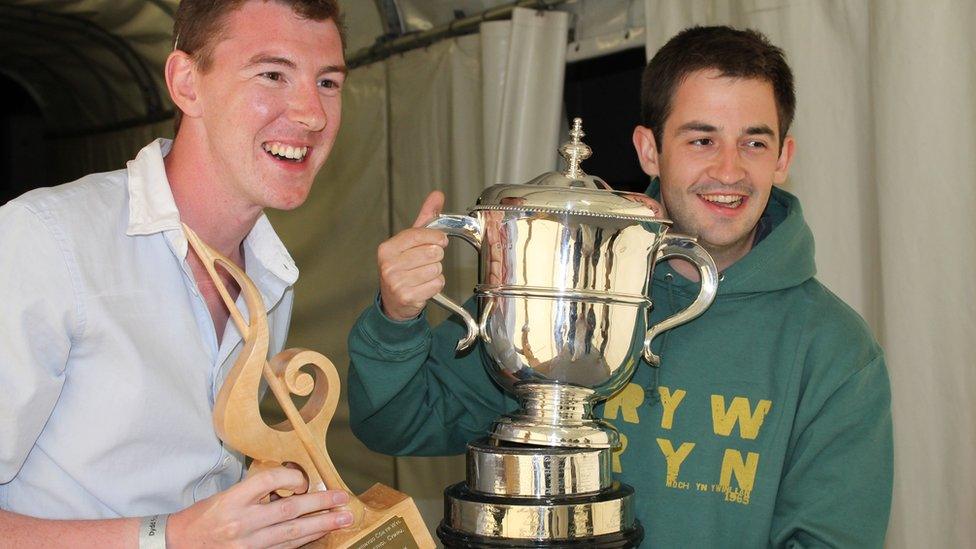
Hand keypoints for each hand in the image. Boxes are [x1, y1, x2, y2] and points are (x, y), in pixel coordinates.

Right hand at [167, 466, 351, 547]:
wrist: (178, 545)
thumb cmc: (203, 518)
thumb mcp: (226, 496)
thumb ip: (256, 492)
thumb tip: (291, 486)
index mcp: (233, 499)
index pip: (269, 480)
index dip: (292, 476)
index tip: (305, 480)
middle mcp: (242, 521)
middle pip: (290, 509)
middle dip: (321, 504)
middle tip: (343, 499)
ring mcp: (248, 543)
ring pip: (292, 532)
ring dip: (321, 524)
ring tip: (341, 518)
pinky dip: (303, 541)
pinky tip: (319, 534)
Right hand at [378, 191, 447, 320]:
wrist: (393, 301)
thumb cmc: (403, 268)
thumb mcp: (410, 241)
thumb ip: (425, 218)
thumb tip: (437, 195)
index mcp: (388, 248)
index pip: (420, 234)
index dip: (436, 237)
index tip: (441, 240)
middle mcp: (389, 265)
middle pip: (432, 252)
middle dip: (436, 257)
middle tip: (426, 262)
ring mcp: (396, 282)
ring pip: (436, 269)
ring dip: (436, 272)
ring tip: (423, 275)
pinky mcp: (407, 297)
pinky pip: (437, 284)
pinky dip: (435, 285)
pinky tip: (424, 286)